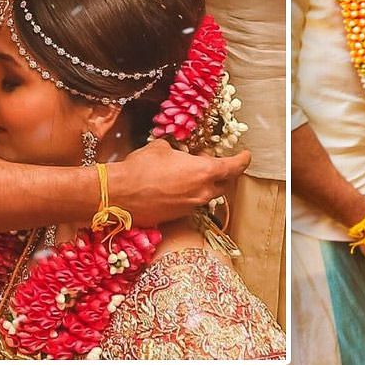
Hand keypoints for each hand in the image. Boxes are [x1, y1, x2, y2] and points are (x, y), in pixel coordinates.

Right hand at [110, 139, 250, 226]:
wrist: (119, 195)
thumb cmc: (141, 168)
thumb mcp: (162, 148)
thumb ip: (177, 150)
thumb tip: (176, 152)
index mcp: (204, 173)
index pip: (234, 167)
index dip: (242, 160)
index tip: (245, 155)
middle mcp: (202, 193)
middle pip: (224, 183)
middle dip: (222, 172)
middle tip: (210, 161)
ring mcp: (191, 207)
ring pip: (206, 194)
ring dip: (203, 184)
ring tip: (188, 172)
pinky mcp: (178, 216)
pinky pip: (191, 203)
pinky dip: (189, 194)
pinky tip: (174, 186)